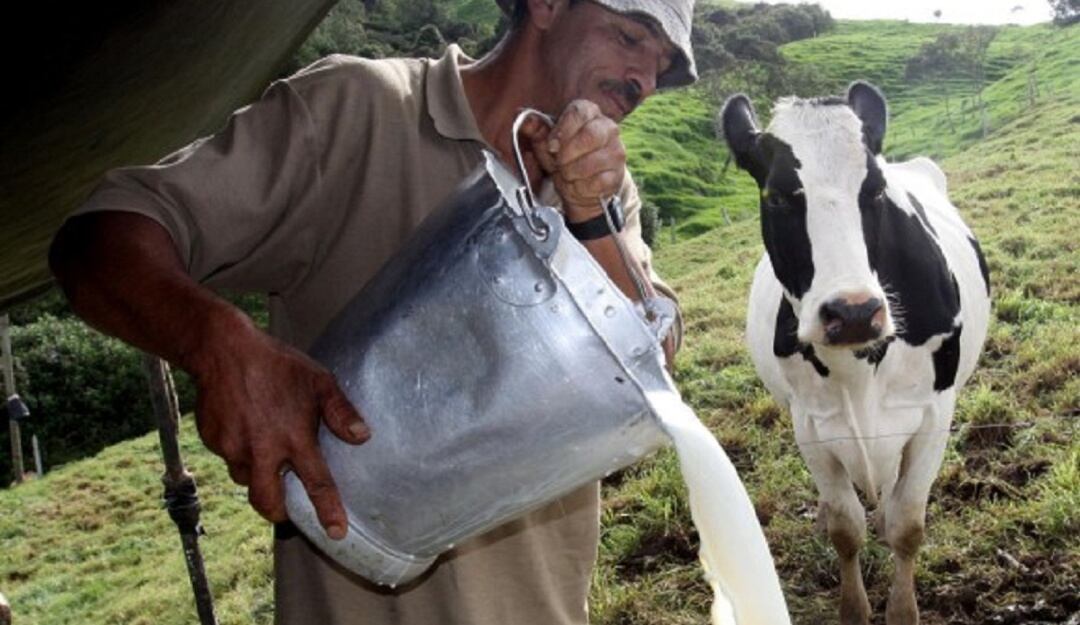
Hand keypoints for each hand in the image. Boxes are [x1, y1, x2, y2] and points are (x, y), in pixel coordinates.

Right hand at [189, 311, 369, 538]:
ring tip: (264, 447)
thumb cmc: (277, 364)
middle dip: (278, 512)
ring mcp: (233, 448)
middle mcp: (262, 450)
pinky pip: (228, 457)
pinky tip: (244, 425)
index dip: (328, 511)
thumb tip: (362, 436)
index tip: (337, 533)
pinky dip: (238, 450)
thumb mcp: (318, 381)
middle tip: (285, 506)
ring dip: (257, 473)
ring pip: (246, 478)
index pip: (316, 484)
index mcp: (294, 438)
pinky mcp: (213, 441)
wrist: (222, 349)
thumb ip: (341, 412)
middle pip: (268, 502)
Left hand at [518, 100, 626, 222]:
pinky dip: (581, 187)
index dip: (563, 129)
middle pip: (591, 135)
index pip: (580, 111)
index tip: (552, 145)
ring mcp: (616, 152)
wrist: (580, 188)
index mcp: (591, 114)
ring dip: (572, 173)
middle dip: (568, 154)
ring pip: (593, 162)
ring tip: (568, 174)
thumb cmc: (565, 160)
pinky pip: (597, 182)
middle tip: (559, 163)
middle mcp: (608, 129)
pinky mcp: (617, 175)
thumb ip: (536, 130)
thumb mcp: (547, 144)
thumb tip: (524, 118)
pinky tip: (580, 184)